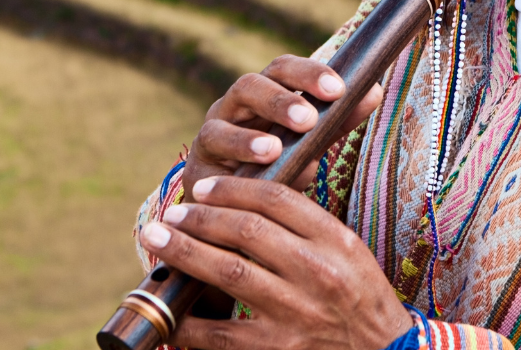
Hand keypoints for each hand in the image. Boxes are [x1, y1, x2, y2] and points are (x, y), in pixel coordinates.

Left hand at [140, 176, 412, 349]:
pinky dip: (188, 321)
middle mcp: (316, 272)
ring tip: (158, 239)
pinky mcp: (276, 349)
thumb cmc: (363, 302)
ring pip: (228, 271)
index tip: (204, 187)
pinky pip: (219, 334)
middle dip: (201, 216)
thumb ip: (307, 226)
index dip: (232, 189)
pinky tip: (168, 312)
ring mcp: (295, 312)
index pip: (276, 199)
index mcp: (336, 241)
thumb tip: (247, 201)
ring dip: (185, 251)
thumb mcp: (349, 253)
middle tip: (173, 212)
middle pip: (246, 229)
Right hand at [182, 55, 384, 196]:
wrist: (229, 208)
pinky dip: (240, 148)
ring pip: (229, 110)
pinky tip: (264, 159)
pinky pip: (214, 144)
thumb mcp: (307, 145)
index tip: (339, 88)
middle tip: (310, 116)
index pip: (284, 70)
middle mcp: (238, 104)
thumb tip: (372, 90)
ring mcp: (215, 127)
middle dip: (284, 95)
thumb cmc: (273, 167)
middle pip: (254, 82)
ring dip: (256, 127)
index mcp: (266, 94)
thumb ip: (335, 121)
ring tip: (276, 146)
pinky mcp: (198, 159)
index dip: (309, 73)